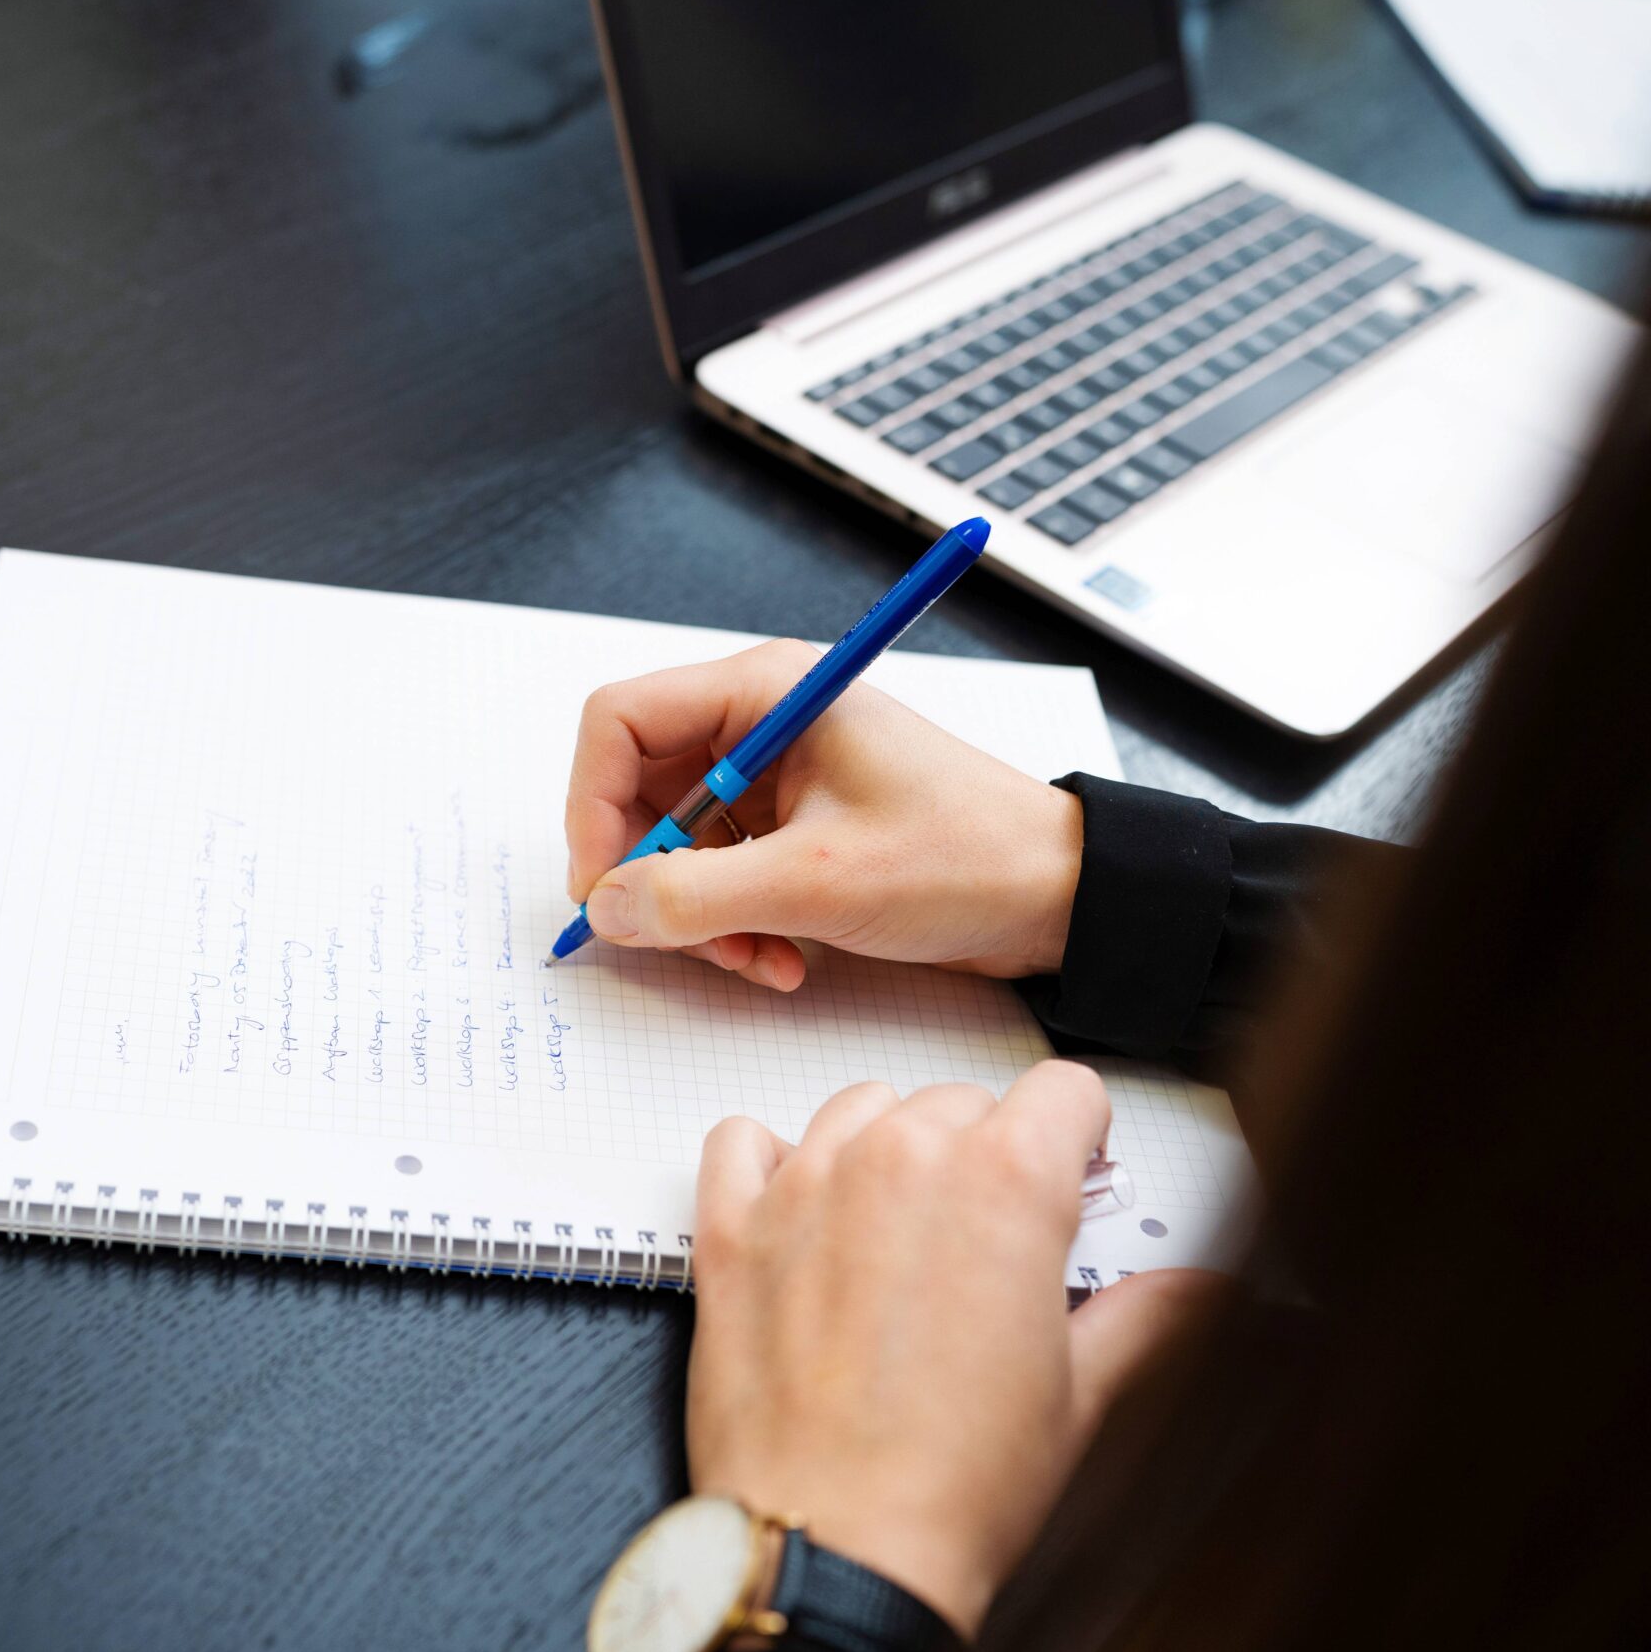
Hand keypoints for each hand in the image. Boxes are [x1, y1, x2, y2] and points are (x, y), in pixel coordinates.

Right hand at [563, 640, 1084, 988]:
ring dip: (695, 916)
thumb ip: (695, 897)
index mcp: (765, 692)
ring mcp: (773, 777)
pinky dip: (731, 925)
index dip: (592, 804)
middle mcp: (759, 723)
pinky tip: (780, 960)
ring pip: (673, 845)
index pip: (619, 721)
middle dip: (650, 876)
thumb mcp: (817, 883)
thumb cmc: (965, 857)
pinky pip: (717, 875)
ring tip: (753, 959)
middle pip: (636, 790)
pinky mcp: (790, 827)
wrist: (1058, 896)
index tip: (602, 883)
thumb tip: (605, 907)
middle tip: (672, 937)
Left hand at [685, 1063, 1226, 1636]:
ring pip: (861, 1109)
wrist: (838, 1548)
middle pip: (963, 1101)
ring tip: (901, 1232)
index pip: (1065, 1089)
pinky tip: (799, 1210)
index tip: (1075, 1172)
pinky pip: (741, 1140)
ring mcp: (805, 1186)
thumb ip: (1145, 1315)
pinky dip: (770, 1161)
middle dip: (987, 1155)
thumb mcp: (1081, 1395)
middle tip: (990, 1240)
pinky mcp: (731, 1228)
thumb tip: (1197, 1287)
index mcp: (1005, 1184)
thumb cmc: (953, 1484)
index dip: (1081, 1134)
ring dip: (888, 1149)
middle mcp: (902, 1161)